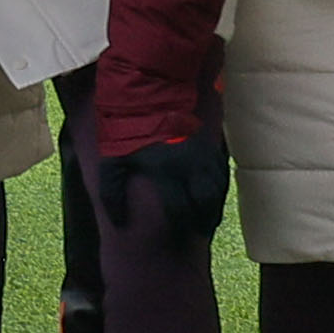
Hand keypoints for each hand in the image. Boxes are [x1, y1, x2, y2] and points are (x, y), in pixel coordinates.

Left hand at [96, 127, 227, 240]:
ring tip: (209, 218)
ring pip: (218, 188)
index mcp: (164, 172)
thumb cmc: (126, 129)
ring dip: (215, 205)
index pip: (179, 209)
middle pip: (204, 202)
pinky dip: (220, 186)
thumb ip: (112, 193)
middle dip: (203, 220)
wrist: (148, 95)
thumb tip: (119, 221)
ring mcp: (201, 154)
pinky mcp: (208, 144)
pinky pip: (221, 171)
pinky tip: (215, 194)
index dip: (180, 226)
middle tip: (199, 232)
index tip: (178, 238)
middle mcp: (188, 166)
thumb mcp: (112, 161)